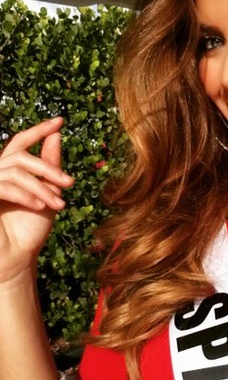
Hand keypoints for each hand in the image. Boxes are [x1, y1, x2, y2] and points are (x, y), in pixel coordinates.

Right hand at [0, 117, 73, 283]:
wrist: (17, 258)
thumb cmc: (30, 228)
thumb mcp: (48, 194)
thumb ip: (50, 166)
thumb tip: (56, 135)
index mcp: (11, 171)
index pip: (20, 142)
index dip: (38, 130)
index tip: (60, 121)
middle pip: (20, 155)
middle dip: (48, 168)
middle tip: (70, 183)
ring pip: (16, 172)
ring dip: (42, 188)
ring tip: (59, 205)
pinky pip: (4, 186)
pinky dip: (25, 195)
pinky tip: (41, 207)